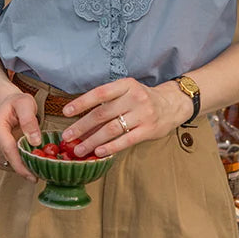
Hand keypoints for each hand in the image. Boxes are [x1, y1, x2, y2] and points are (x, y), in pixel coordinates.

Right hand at [0, 89, 41, 181]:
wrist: (3, 103)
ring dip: (21, 164)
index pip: (8, 150)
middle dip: (25, 167)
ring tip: (35, 158)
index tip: (34, 177)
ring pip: (7, 163)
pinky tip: (24, 155)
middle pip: (8, 159)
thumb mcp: (26, 103)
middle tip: (43, 170)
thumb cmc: (17, 102)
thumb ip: (30, 121)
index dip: (21, 166)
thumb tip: (35, 142)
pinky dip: (16, 163)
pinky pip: (4, 164)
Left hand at [60, 77, 192, 157]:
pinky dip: (110, 147)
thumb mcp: (127, 92)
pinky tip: (99, 152)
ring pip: (112, 129)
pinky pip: (126, 140)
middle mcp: (134, 97)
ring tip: (79, 149)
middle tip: (67, 136)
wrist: (172, 104)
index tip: (66, 112)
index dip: (82, 102)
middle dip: (82, 126)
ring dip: (92, 141)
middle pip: (103, 113)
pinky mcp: (149, 129)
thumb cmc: (142, 99)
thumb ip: (108, 103)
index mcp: (126, 85)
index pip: (100, 93)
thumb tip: (81, 121)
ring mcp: (143, 114)